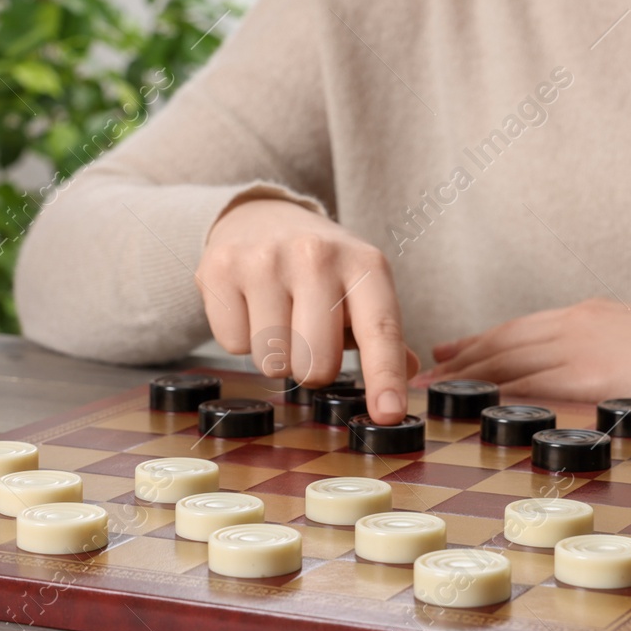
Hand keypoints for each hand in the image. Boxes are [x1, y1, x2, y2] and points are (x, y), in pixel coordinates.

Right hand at [197, 198, 416, 422]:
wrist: (260, 216)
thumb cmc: (320, 266)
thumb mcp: (360, 287)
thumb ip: (382, 333)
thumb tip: (410, 371)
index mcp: (363, 263)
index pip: (379, 328)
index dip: (384, 375)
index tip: (388, 414)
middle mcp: (316, 255)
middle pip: (316, 363)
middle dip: (314, 370)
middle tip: (310, 342)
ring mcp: (264, 259)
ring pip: (271, 361)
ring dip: (276, 356)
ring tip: (279, 318)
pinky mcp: (220, 268)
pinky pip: (232, 345)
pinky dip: (241, 339)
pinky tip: (249, 306)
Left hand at [416, 298, 630, 418]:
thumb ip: (609, 354)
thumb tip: (591, 377)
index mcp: (592, 315)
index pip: (521, 329)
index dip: (480, 343)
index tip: (449, 353)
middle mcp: (579, 325)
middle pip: (503, 343)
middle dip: (460, 361)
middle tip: (425, 376)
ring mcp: (583, 349)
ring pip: (507, 362)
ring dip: (465, 379)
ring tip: (432, 395)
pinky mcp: (592, 378)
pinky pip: (530, 387)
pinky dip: (495, 397)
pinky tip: (472, 411)